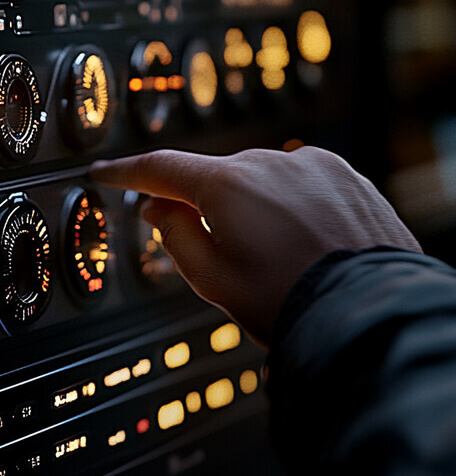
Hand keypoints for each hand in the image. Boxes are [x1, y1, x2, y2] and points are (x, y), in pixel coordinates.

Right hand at [90, 146, 421, 347]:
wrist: (371, 315)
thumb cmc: (289, 301)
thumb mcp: (211, 279)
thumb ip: (173, 234)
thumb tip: (158, 206)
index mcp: (227, 184)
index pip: (159, 167)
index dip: (124, 171)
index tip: (104, 172)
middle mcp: (268, 161)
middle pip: (213, 179)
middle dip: (205, 207)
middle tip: (219, 253)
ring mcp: (311, 164)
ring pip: (258, 181)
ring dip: (253, 208)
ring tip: (276, 258)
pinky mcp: (344, 175)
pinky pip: (298, 182)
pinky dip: (289, 206)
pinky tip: (303, 243)